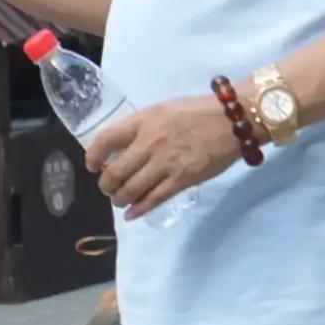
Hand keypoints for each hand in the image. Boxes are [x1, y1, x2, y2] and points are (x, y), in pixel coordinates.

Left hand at [83, 95, 244, 218]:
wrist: (233, 120)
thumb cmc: (198, 111)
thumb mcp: (163, 110)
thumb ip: (142, 127)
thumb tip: (122, 148)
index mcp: (144, 121)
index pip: (106, 140)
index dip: (92, 156)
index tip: (91, 164)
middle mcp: (150, 142)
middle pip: (114, 172)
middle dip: (106, 185)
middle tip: (108, 187)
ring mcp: (166, 163)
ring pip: (131, 190)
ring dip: (120, 199)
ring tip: (120, 199)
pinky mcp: (183, 180)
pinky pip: (154, 199)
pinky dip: (139, 209)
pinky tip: (132, 214)